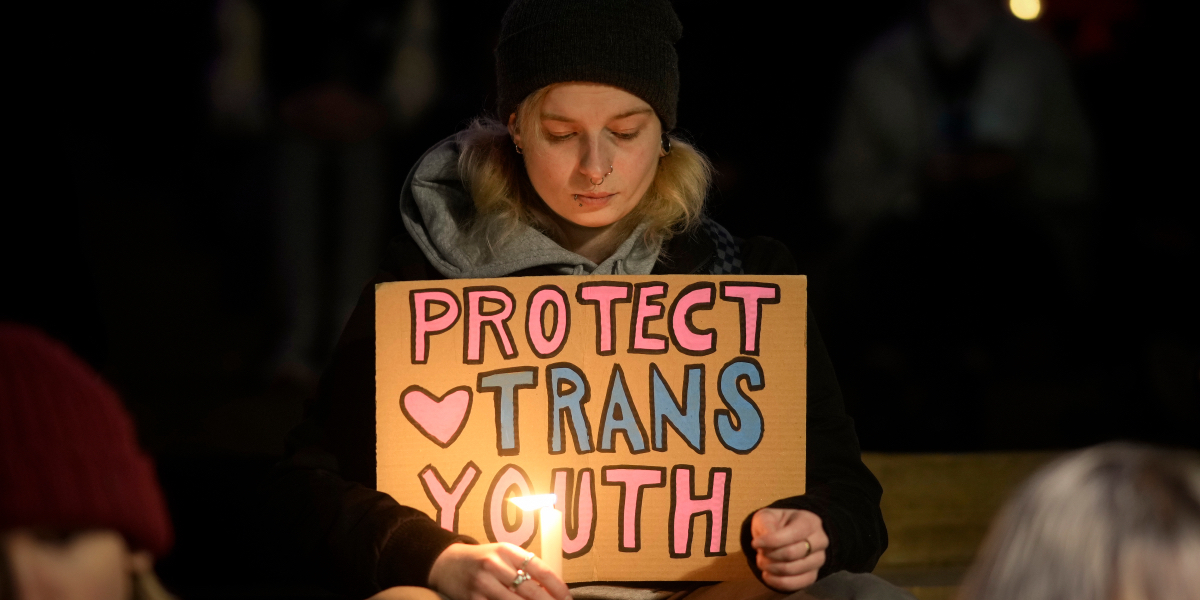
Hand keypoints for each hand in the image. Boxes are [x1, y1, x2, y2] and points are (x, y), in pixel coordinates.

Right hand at [428, 542, 570, 599]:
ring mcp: (482, 583)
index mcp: (507, 550)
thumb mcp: (504, 555)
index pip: (540, 569)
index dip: (557, 587)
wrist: (446, 563)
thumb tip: (551, 590)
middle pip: (530, 591)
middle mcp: (495, 565)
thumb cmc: (482, 559)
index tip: (567, 599)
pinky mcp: (472, 599)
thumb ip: (525, 568)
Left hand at [750, 508, 827, 590]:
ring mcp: (818, 560)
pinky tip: (767, 575)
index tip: (755, 543)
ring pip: (792, 570)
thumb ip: (766, 524)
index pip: (791, 535)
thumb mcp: (767, 516)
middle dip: (769, 555)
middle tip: (760, 553)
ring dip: (771, 568)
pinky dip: (777, 582)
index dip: (770, 541)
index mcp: (810, 522)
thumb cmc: (776, 524)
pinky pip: (795, 584)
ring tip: (762, 561)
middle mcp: (820, 541)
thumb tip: (765, 541)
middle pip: (791, 554)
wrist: (784, 535)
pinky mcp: (813, 575)